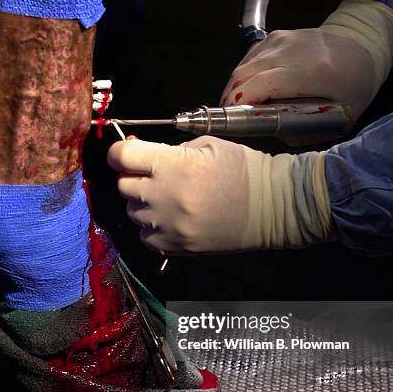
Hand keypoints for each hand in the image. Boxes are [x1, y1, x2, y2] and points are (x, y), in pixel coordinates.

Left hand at [107, 135, 331, 254]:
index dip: (121, 152)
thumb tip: (142, 154)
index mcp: (173, 165)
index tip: (128, 153)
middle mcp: (164, 197)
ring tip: (167, 199)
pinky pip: (145, 237)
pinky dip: (152, 228)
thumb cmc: (242, 170)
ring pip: (133, 213)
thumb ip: (170, 150)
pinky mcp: (176, 247)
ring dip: (143, 203)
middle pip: (123, 186)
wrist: (271, 207)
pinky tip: (171, 219)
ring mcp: (169, 226)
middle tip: (153, 175)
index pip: (121, 156)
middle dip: (133, 176)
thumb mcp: (207, 145)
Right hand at [221, 28, 375, 121]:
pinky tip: (245, 90)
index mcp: (312, 71)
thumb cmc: (353, 86)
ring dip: (234, 88)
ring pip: (243, 65)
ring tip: (235, 108)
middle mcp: (294, 50)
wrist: (364, 49)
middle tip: (228, 121)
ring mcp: (284, 39)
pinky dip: (243, 75)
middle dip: (230, 99)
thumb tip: (271, 133)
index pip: (261, 84)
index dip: (240, 104)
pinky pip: (250, 57)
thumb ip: (303, 130)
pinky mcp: (278, 36)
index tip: (232, 122)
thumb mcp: (337, 119)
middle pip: (245, 74)